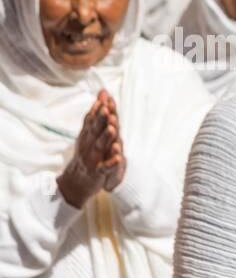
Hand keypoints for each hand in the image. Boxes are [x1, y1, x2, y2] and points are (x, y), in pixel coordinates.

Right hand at [56, 91, 124, 207]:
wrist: (76, 182)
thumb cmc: (86, 154)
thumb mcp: (89, 135)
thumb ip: (96, 116)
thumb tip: (102, 95)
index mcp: (88, 136)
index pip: (93, 119)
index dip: (99, 107)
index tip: (104, 95)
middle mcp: (88, 145)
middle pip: (95, 130)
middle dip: (101, 118)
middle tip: (106, 107)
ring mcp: (92, 158)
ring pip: (100, 146)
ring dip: (106, 138)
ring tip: (112, 129)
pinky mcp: (98, 173)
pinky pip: (105, 168)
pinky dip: (111, 163)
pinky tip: (118, 158)